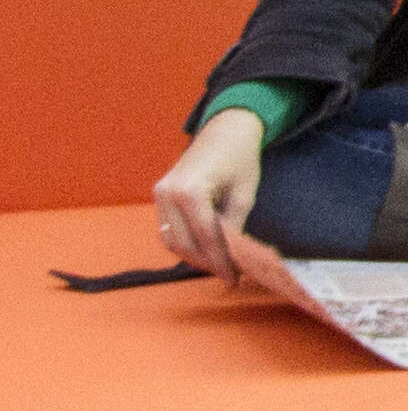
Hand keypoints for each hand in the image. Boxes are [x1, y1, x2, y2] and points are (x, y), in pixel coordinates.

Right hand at [150, 108, 267, 287]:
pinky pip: (167, 228)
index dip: (221, 262)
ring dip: (193, 256)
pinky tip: (205, 250)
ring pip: (171, 240)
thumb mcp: (244, 195)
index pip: (205, 238)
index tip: (234, 279)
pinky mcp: (159, 194)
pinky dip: (183, 242)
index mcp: (190, 191)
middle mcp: (168, 193)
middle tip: (229, 275)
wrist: (225, 130)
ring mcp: (159, 193)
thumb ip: (234, 227)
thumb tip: (233, 258)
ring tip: (218, 265)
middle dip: (206, 263)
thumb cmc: (240, 159)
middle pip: (184, 244)